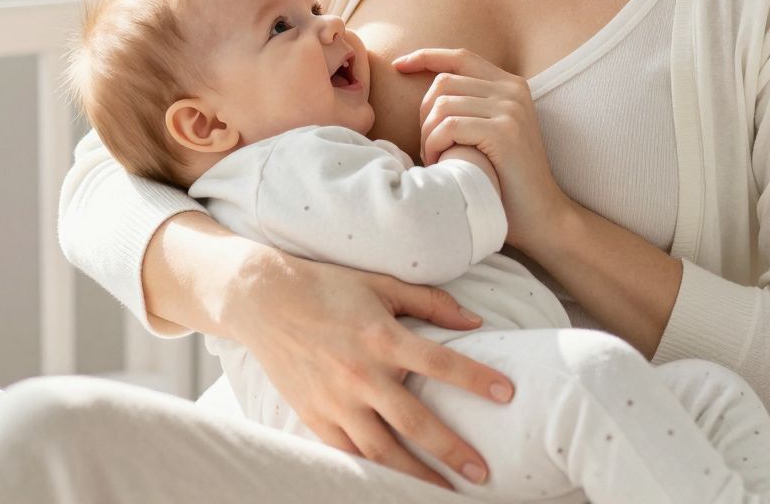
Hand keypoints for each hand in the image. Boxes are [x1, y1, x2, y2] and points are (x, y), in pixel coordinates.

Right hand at [226, 246, 513, 489]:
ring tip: (444, 492)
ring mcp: (335, 401)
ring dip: (416, 475)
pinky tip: (396, 483)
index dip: (476, 379)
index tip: (507, 394)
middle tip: (483, 473)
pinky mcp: (314, 417)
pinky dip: (374, 470)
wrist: (262, 301)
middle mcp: (360, 374)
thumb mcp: (382, 285)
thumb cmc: (328, 287)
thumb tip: (475, 323)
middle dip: (452, 450)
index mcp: (382, 337)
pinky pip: (349, 453)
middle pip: (415, 422)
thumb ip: (431, 303)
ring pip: (382, 450)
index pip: (440, 363)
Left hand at [396, 47, 575, 254]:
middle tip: (428, 148)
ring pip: (442, 105)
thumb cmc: (506, 180)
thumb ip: (471, 107)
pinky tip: (441, 164)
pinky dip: (435, 146)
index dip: (425, 56)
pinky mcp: (504, 132)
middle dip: (424, 115)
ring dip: (428, 136)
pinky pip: (448, 127)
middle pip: (444, 83)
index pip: (460, 57)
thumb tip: (428, 95)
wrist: (541, 215)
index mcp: (511, 85)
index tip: (398, 65)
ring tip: (436, 160)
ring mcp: (510, 109)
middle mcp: (513, 90)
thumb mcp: (491, 133)